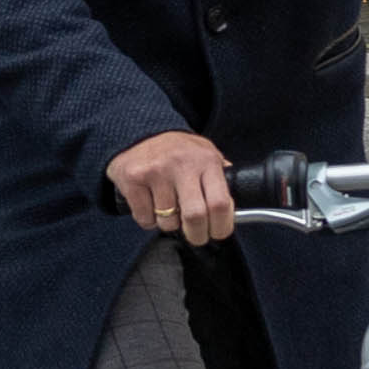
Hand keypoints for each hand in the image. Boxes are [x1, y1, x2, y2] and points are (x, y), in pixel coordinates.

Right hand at [108, 128, 239, 243]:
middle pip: (195, 217)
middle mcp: (181, 165)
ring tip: (168, 208)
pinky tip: (150, 204)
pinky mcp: (134, 180)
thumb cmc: (177, 150)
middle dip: (197, 235)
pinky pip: (145, 219)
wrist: (140, 132)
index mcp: (206, 161)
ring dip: (169, 224)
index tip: (218, 232)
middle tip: (196, 236)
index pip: (220, 203)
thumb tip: (235, 206)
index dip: (222, 226)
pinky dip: (148, 220)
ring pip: (168, 222)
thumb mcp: (206, 153)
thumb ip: (221, 176)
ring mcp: (156, 172)